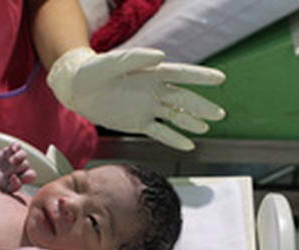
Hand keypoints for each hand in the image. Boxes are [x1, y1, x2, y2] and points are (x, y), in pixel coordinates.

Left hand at [47, 47, 225, 150]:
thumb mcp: (112, 63)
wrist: (78, 90)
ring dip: (191, 122)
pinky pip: (160, 132)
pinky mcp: (138, 123)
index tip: (220, 79)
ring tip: (208, 127)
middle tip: (219, 114)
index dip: (200, 77)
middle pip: (183, 99)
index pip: (180, 75)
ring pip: (175, 116)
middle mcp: (154, 91)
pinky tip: (188, 145)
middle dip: (201, 106)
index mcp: (151, 73)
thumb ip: (135, 59)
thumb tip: (161, 57)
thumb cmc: (94, 72)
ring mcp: (148, 108)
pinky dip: (174, 139)